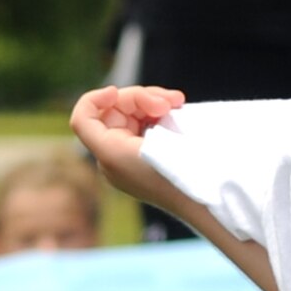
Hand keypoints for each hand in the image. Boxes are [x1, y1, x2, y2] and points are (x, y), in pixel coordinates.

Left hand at [70, 84, 184, 203]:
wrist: (207, 198)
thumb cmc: (174, 173)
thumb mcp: (140, 143)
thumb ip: (119, 119)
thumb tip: (132, 100)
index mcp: (109, 154)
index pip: (84, 119)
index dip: (95, 98)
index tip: (116, 91)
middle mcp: (118, 156)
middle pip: (116, 110)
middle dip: (141, 97)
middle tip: (172, 102)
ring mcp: (137, 156)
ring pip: (136, 114)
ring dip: (156, 102)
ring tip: (179, 103)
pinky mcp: (155, 155)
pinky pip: (149, 125)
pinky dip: (162, 114)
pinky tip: (179, 111)